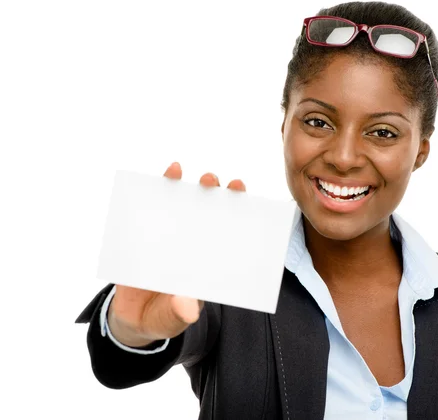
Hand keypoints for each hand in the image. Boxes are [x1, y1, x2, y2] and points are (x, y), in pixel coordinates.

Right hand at [107, 162, 245, 346]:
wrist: (132, 318)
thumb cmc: (162, 317)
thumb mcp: (171, 320)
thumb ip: (178, 314)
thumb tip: (189, 308)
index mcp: (210, 264)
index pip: (231, 238)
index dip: (243, 221)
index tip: (251, 207)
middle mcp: (197, 245)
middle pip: (214, 217)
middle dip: (224, 199)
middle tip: (228, 186)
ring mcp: (174, 236)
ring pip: (190, 206)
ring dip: (198, 188)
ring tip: (206, 178)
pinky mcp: (150, 231)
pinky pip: (159, 205)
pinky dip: (164, 187)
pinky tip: (172, 171)